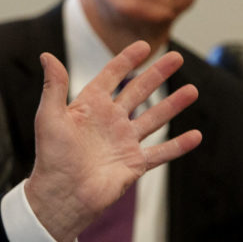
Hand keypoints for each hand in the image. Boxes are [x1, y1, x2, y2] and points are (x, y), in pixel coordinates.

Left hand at [24, 41, 202, 241]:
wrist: (63, 195)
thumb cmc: (51, 156)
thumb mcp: (50, 116)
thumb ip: (54, 86)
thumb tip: (46, 55)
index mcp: (90, 106)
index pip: (111, 77)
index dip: (126, 61)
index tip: (144, 46)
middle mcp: (110, 121)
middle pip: (139, 91)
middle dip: (157, 74)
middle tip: (176, 57)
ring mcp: (124, 141)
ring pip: (155, 118)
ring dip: (174, 104)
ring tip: (192, 90)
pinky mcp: (134, 163)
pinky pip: (161, 152)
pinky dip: (179, 146)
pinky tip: (196, 136)